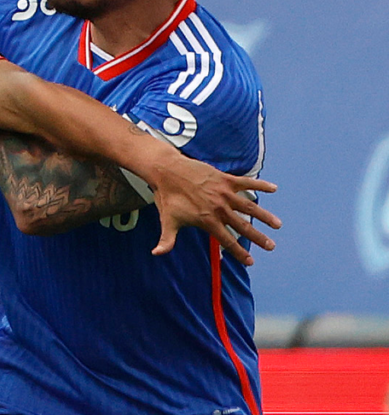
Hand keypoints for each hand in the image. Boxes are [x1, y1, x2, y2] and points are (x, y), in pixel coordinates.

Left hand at [150, 154, 280, 265]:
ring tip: (277, 225)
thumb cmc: (167, 197)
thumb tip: (156, 254)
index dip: (238, 252)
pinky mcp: (225, 179)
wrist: (167, 171)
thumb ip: (167, 240)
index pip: (226, 240)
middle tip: (271, 246)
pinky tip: (274, 188)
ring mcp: (223, 192)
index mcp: (207, 220)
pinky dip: (260, 184)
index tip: (251, 262)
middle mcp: (219, 208)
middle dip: (257, 237)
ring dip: (264, 216)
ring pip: (249, 206)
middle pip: (242, 226)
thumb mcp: (167, 220)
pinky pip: (246, 182)